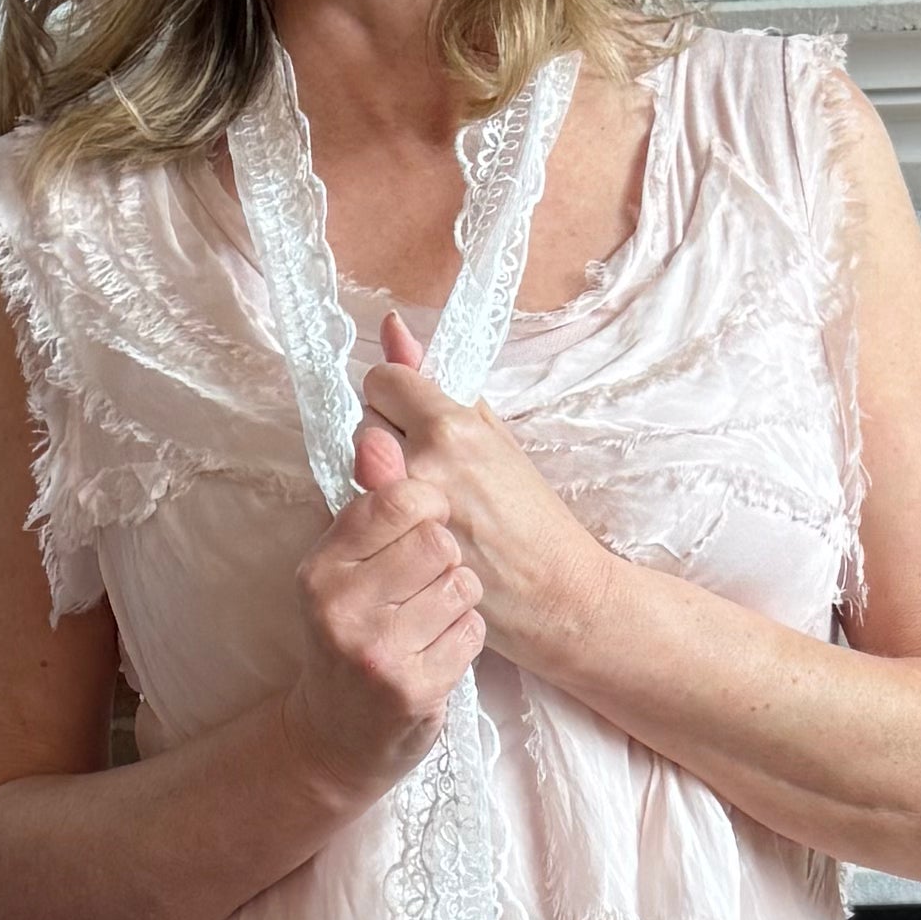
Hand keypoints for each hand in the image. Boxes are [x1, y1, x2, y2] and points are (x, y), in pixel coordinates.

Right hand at [286, 433, 485, 804]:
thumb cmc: (352, 636)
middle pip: (438, 540)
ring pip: (461, 585)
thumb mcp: (344, 569)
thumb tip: (377, 433)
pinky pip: (473, 631)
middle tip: (421, 586)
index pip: (396, 499)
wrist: (337, 736)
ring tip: (429, 620)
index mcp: (321, 568)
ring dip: (458, 600)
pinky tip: (438, 651)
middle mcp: (341, 608)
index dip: (425, 504)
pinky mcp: (415, 689)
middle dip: (444, 558)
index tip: (420, 522)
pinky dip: (465, 638)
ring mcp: (378, 652)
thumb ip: (370, 503)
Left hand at [349, 311, 624, 692]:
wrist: (557, 592)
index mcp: (450, 426)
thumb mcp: (494, 434)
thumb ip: (435, 380)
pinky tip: (416, 531)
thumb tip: (392, 327)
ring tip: (430, 502)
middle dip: (391, 438)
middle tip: (435, 469)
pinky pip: (365, 512)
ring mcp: (406, 510)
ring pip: (363, 467)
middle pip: (367, 423)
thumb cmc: (533, 515)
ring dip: (386, 477)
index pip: (382, 382)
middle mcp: (422, 463)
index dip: (399, 399)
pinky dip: (385, 516)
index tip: (421, 420)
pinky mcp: (398, 550)